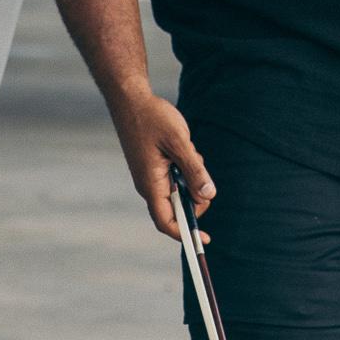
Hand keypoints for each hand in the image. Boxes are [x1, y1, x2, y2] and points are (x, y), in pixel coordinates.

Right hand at [111, 91, 214, 242]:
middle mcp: (149, 185)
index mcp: (151, 184)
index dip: (185, 234)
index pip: (166, 222)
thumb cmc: (152, 118)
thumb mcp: (179, 143)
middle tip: (202, 176)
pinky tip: (183, 147)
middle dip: (194, 197)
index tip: (205, 240)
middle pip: (176, 208)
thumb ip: (195, 170)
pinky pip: (175, 177)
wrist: (131, 99)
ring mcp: (150, 176)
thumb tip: (209, 195)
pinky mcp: (153, 166)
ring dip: (191, 178)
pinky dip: (185, 167)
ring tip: (188, 151)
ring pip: (178, 190)